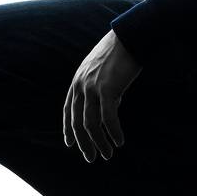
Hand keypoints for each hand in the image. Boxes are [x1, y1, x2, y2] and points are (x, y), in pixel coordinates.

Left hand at [62, 29, 141, 161]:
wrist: (129, 38)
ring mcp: (92, 87)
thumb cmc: (119, 55)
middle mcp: (80, 85)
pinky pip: (108, 117)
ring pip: (91, 124)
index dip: (68, 129)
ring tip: (107, 154)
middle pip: (77, 122)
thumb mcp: (102, 73)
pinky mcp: (107, 89)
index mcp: (77, 81)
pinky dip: (113, 132)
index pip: (68, 111)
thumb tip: (110, 107)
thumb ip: (101, 89)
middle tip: (92, 158)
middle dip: (84, 143)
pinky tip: (119, 141)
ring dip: (99, 142)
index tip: (71, 144)